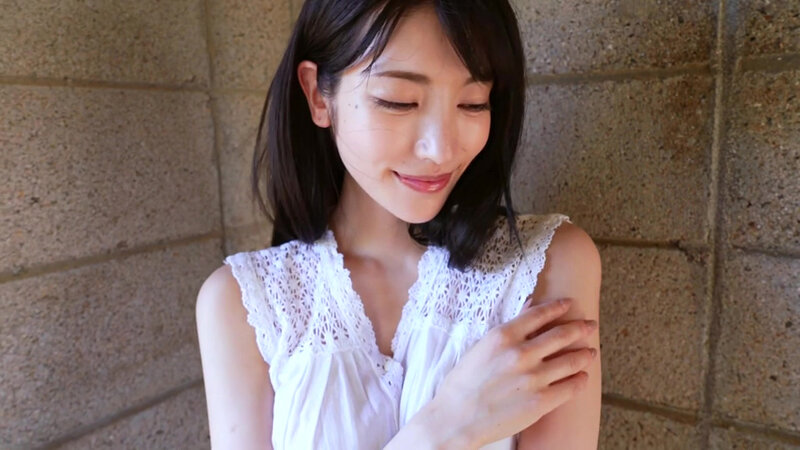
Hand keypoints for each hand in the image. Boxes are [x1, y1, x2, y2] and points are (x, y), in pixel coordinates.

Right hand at [432, 297, 596, 447]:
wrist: (456, 419)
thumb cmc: (462, 385)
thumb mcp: (479, 348)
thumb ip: (504, 334)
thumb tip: (525, 315)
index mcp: (503, 336)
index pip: (539, 314)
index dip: (558, 307)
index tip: (569, 304)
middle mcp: (521, 353)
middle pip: (561, 334)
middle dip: (580, 327)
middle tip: (590, 324)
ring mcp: (534, 377)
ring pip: (571, 360)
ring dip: (584, 354)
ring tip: (591, 351)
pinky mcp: (541, 401)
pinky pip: (570, 387)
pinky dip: (579, 380)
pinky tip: (582, 376)